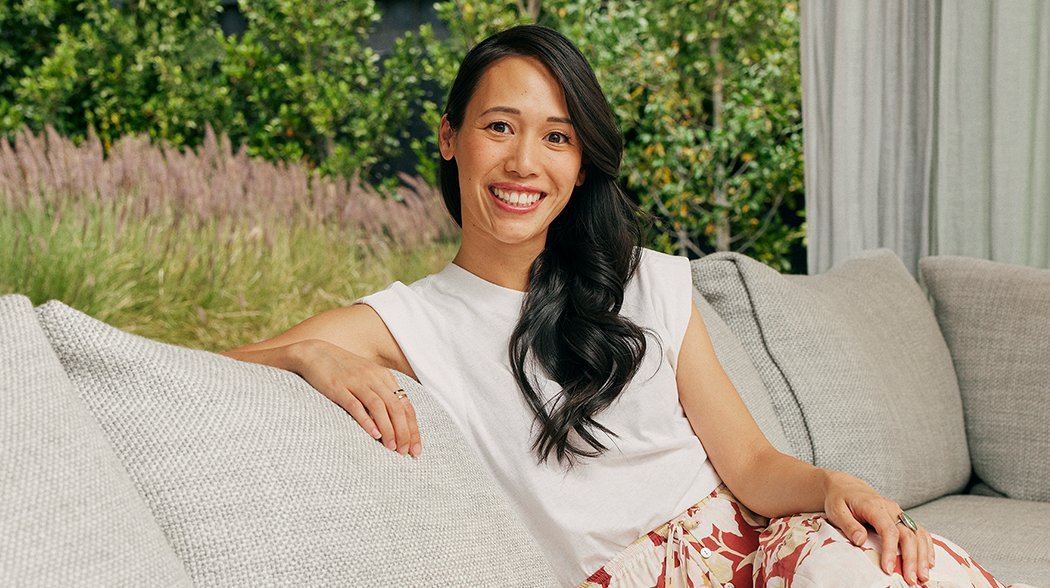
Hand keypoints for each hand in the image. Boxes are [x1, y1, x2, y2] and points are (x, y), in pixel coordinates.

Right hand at [291, 339, 420, 456]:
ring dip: (388, 429)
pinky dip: (366, 420)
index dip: (413, 429)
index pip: (406, 406)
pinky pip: (356, 405)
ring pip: (379, 407)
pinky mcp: (338, 388)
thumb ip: (382, 394)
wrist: (315, 353)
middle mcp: (374, 378)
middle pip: (396, 407)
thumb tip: (396, 423)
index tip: (415, 449)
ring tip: (391, 447)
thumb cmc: (343, 370)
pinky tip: (374, 435)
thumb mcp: (368, 377)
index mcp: (384, 377)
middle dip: (404, 432)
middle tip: (404, 452)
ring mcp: (356, 382)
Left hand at [823, 471, 934, 585]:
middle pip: (907, 534)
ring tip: (923, 576)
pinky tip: (929, 562)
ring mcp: (899, 513)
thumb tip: (860, 541)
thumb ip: (849, 525)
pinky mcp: (902, 518)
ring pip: (917, 534)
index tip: (888, 569)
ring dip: (922, 556)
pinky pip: (919, 531)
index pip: (888, 530)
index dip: (890, 550)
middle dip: (911, 559)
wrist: (846, 487)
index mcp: (874, 506)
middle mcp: (891, 508)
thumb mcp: (837, 511)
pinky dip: (927, 546)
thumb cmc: (840, 499)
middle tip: (911, 579)